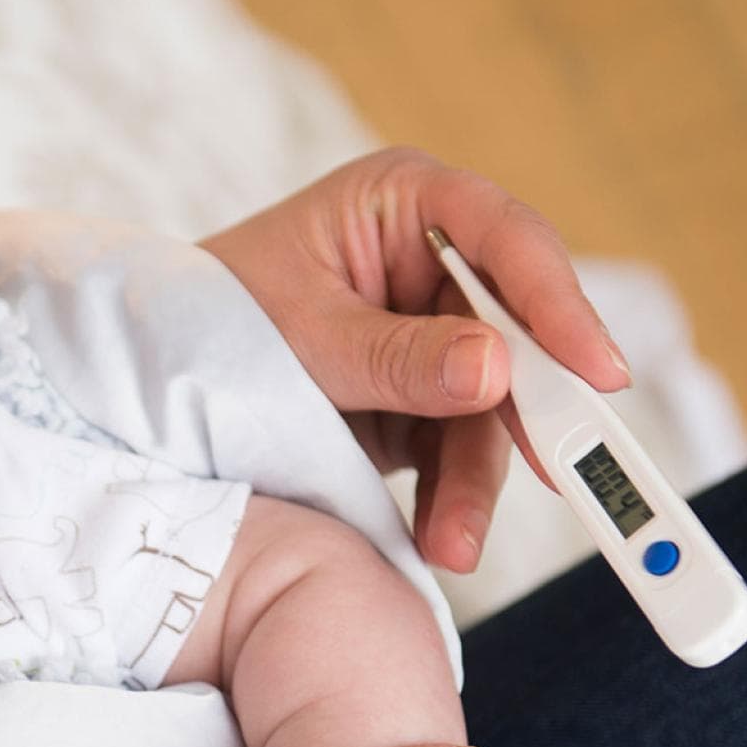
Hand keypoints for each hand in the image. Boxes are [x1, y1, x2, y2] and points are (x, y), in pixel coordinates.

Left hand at [201, 147, 629, 572]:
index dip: (558, 305)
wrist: (151, 384)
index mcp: (405, 204)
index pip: (505, 240)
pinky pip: (456, 451)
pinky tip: (443, 540)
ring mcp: (432, 339)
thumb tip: (496, 370)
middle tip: (570, 476)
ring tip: (455, 543)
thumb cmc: (214, 323)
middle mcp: (432, 266)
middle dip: (530, 415)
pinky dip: (450, 499)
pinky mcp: (420, 404)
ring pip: (490, 411)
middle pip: (514, 335)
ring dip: (478, 482)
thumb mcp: (300, 336)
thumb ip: (395, 357)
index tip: (595, 370)